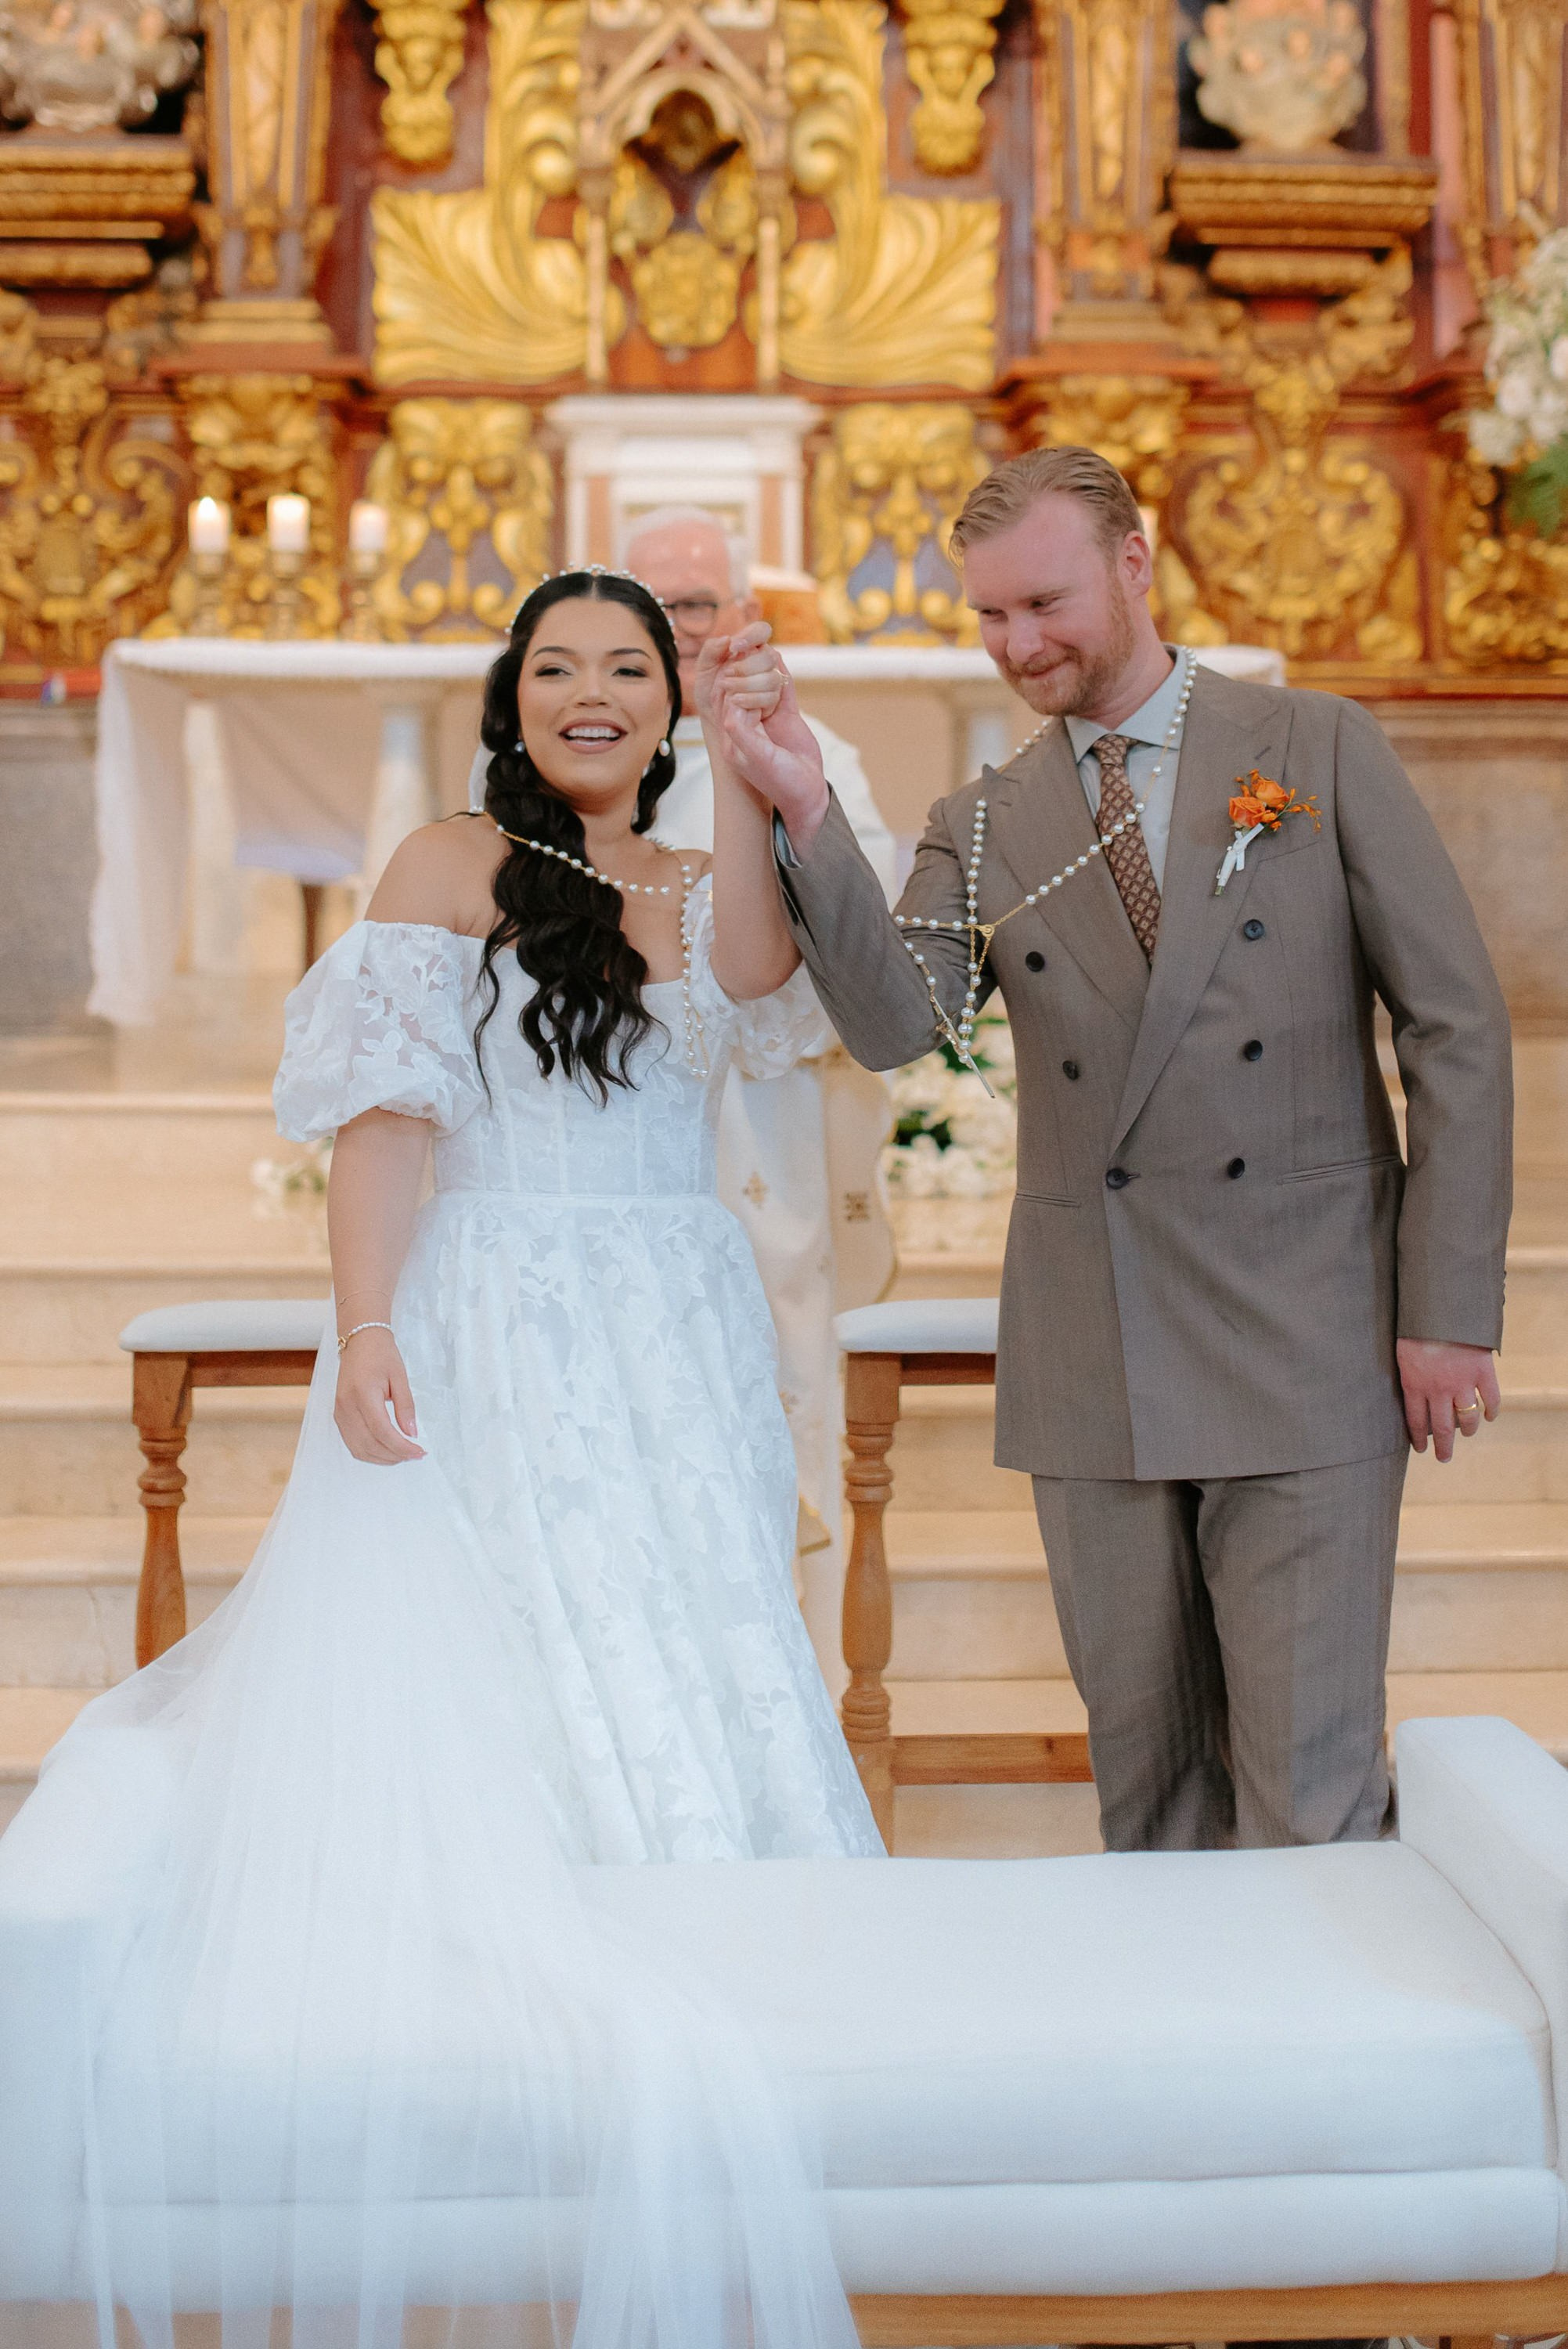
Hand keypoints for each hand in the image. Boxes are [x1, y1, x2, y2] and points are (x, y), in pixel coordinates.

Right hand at [334, 1326, 424, 1464]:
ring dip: (382, 1458)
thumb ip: (406, 1406)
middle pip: (370, 1444)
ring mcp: (340, 1413)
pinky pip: (352, 1443)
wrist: (360, 1341)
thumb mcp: (400, 1377)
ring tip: (403, 1455)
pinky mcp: (339, 1416)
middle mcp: (346, 1406)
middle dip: (395, 1455)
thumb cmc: (381, 1355)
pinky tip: (387, 1450)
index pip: (382, 1431)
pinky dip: (370, 1452)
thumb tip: (412, 1433)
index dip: (401, 1446)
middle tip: (415, 1454)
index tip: (419, 1452)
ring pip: (359, 1449)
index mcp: (362, 1394)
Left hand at [694, 620, 784, 725]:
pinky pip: (770, 697)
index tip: (734, 646)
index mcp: (748, 647)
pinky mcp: (773, 700)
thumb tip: (727, 638)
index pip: (762, 630)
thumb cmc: (709, 690)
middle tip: (727, 674)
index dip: (752, 636)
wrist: (712, 717)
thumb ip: (711, 650)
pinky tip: (736, 701)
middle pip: (769, 656)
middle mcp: (763, 661)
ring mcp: (771, 680)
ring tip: (727, 690)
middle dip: (746, 667)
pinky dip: (751, 699)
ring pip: (771, 678)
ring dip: (746, 684)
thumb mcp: (703, 668)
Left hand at [710, 651, 829, 845]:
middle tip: (748, 650)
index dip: (732, 681)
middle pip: (740, 689)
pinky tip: (778, 661)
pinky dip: (781, 676)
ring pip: (760, 687)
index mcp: (733, 737)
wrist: (808, 794)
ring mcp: (767, 720)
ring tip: (763, 651)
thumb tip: (731, 705)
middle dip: (745, 670)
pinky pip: (783, 692)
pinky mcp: (787, 717)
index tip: (737, 662)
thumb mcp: (760, 760)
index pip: (726, 701)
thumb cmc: (782, 783)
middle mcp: (748, 725)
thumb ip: (742, 734)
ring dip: (762, 670)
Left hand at [1397, 1337, 1500, 1463]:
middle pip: (1442, 1428)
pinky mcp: (1482, 1372)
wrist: (1440, 1310)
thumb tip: (1409, 1389)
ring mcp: (1462, 1383)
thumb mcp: (1401, 1352)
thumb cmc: (1414, 1327)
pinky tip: (1489, 1417)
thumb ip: (1407, 1373)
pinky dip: (1491, 1411)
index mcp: (1415, 1385)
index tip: (1422, 1449)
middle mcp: (1438, 1390)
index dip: (1419, 1438)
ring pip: (1467, 1418)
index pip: (1416, 1421)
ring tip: (1467, 1435)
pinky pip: (1491, 1399)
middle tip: (1444, 1458)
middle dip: (1443, 1447)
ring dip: (1468, 1430)